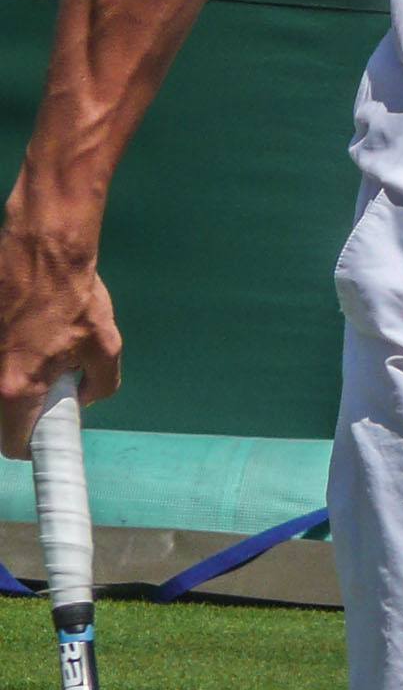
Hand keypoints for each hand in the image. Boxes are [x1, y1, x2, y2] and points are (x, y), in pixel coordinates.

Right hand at [0, 210, 121, 458]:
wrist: (45, 245)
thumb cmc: (76, 295)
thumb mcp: (105, 344)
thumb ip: (101, 383)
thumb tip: (86, 395)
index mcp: (16, 387)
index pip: (11, 443)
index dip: (31, 444)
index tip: (43, 434)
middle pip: (0, 415)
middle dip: (22, 410)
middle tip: (46, 390)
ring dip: (14, 381)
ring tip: (39, 355)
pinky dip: (8, 355)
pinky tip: (27, 334)